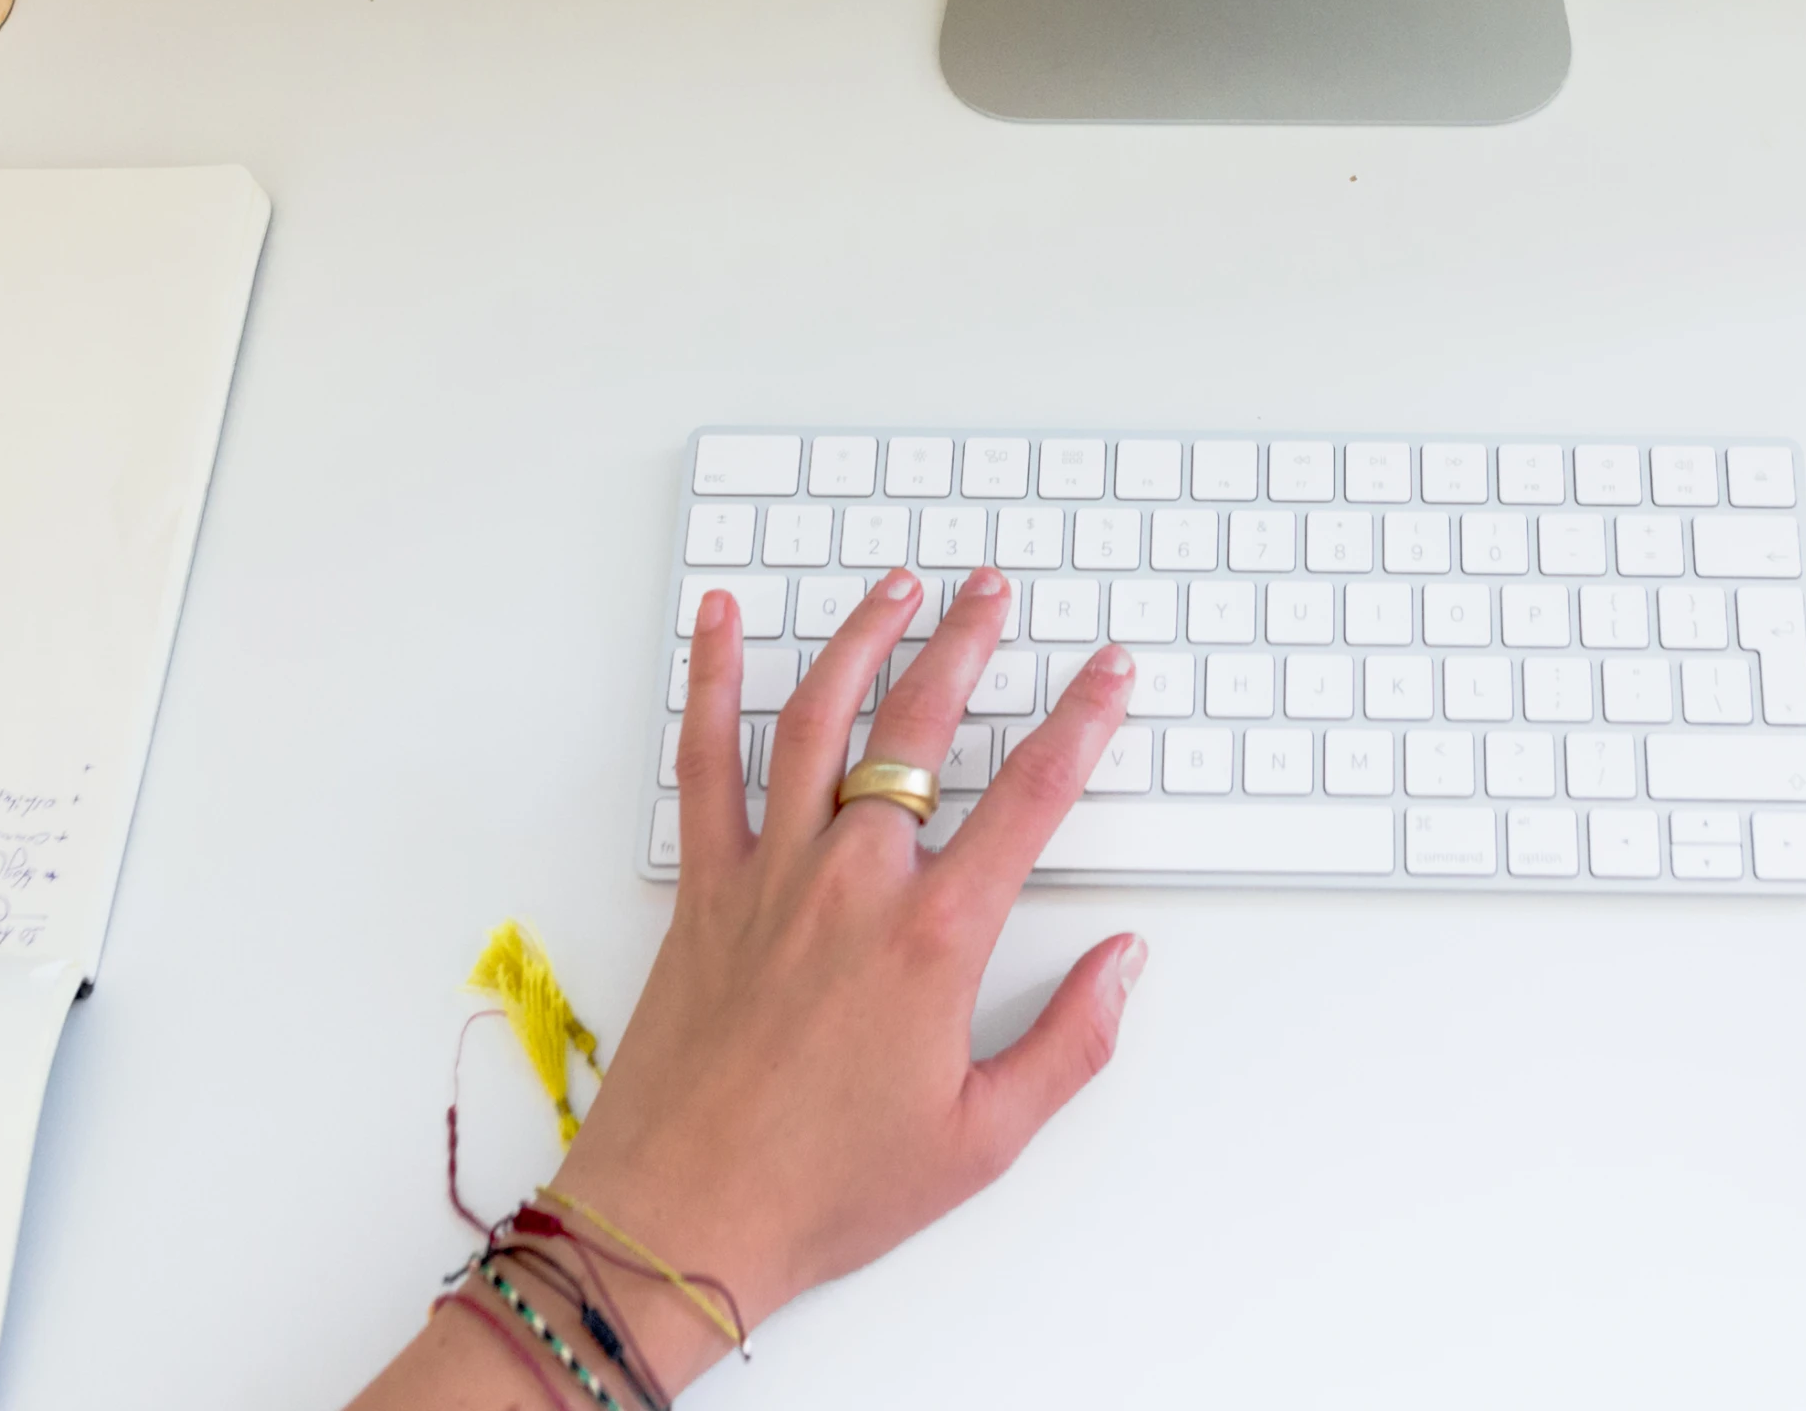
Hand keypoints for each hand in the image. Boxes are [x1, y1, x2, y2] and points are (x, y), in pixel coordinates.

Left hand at [353, 566, 1145, 1408]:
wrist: (681, 1220)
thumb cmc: (825, 1189)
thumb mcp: (982, 1138)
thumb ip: (1070, 1043)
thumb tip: (1124, 963)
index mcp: (934, 939)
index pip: (1032, 797)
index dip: (1081, 721)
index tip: (1107, 672)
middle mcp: (853, 883)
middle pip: (923, 727)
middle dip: (970, 644)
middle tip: (995, 592)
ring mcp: (770, 874)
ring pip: (820, 717)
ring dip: (863, 638)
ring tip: (896, 585)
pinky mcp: (705, 888)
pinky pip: (703, 761)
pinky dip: (710, 681)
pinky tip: (721, 622)